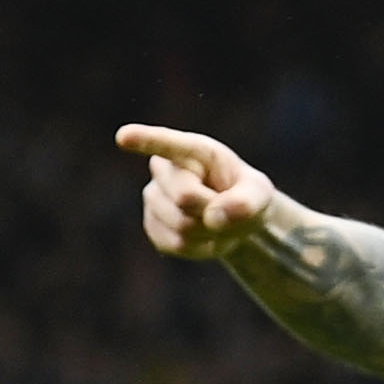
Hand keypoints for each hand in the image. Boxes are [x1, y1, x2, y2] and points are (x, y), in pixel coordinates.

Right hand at [118, 124, 283, 261]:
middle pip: (185, 197)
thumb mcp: (259, 195)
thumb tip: (214, 217)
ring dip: (207, 232)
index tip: (123, 137)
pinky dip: (197, 247)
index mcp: (195, 151)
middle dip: (212, 211)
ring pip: (180, 225)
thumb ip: (245, 202)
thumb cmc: (247, 197)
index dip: (145, 140)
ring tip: (215, 222)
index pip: (168, 144)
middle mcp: (166, 170)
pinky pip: (175, 243)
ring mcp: (154, 197)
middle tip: (226, 209)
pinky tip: (203, 235)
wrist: (234, 221)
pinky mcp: (151, 225)